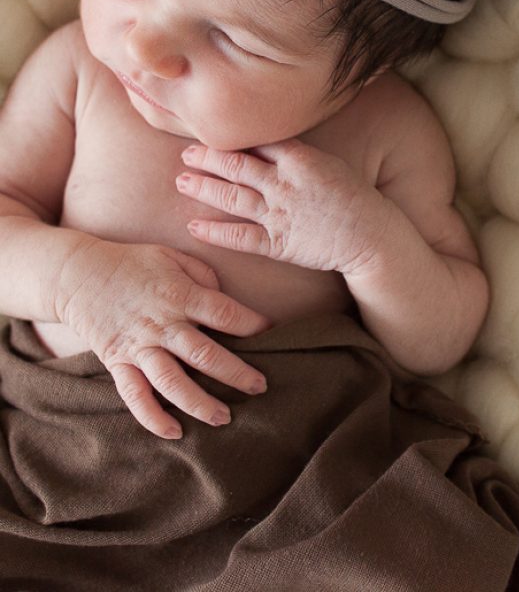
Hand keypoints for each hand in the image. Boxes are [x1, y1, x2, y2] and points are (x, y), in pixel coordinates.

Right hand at [54, 237, 270, 439]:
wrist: (78, 275)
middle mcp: (161, 324)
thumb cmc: (133, 263)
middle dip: (235, 374)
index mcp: (179, 295)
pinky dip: (152, 417)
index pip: (223, 313)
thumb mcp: (171, 255)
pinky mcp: (118, 363)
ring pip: (171, 382)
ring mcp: (139, 347)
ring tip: (224, 418)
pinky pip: (134, 396)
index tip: (272, 332)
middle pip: (203, 354)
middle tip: (260, 387)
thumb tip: (223, 294)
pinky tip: (174, 431)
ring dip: (199, 403)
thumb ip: (203, 274)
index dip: (251, 324)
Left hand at [176, 139, 388, 272]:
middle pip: (237, 165)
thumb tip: (269, 145)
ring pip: (232, 197)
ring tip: (182, 182)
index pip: (256, 141)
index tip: (210, 132)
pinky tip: (194, 227)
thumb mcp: (330, 164)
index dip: (230, 137)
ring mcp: (280, 214)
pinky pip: (240, 237)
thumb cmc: (354, 198)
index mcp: (300, 159)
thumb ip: (298, 155)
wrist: (372, 236)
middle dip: (207, 157)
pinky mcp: (279, 243)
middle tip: (186, 153)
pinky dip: (215, 232)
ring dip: (203, 188)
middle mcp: (285, 184)